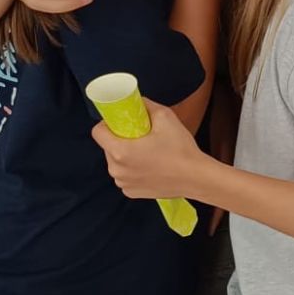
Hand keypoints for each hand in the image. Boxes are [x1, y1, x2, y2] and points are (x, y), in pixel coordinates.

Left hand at [91, 98, 209, 198]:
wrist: (196, 178)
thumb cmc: (181, 149)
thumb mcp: (166, 117)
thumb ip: (146, 105)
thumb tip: (137, 102)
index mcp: (120, 151)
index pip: (97, 132)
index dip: (108, 124)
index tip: (123, 123)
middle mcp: (116, 170)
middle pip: (108, 147)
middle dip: (120, 140)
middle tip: (142, 137)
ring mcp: (123, 183)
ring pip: (116, 162)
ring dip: (126, 156)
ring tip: (149, 153)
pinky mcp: (131, 192)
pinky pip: (125, 176)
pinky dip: (133, 170)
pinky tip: (151, 168)